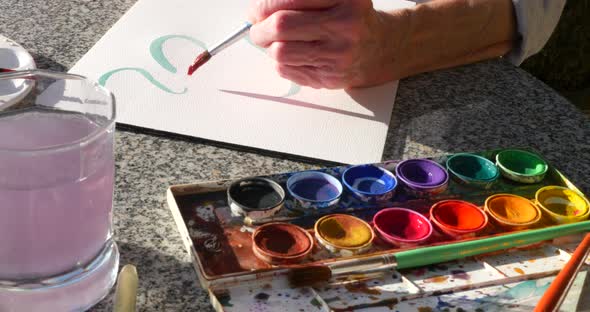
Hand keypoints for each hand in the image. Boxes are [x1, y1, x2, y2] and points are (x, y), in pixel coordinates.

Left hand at [248, 0, 400, 88]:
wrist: (378, 48)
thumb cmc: (349, 19)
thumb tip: (259, 10)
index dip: (265, 5)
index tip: (256, 10)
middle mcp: (345, 25)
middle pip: (281, 26)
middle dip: (260, 28)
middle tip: (257, 28)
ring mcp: (338, 54)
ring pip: (280, 52)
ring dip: (269, 47)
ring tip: (274, 42)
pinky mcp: (331, 77)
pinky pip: (287, 70)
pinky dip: (281, 62)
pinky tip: (294, 55)